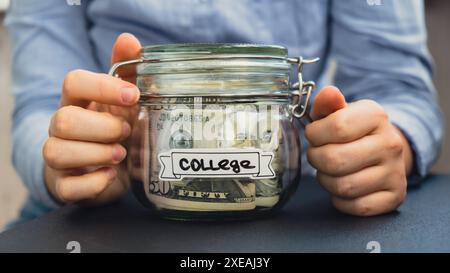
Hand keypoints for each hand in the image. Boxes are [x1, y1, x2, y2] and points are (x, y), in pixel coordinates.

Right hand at [43, 33, 140, 203]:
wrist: (104, 168)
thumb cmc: (113, 129)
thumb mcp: (122, 102)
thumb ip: (126, 73)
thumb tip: (129, 40)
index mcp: (77, 101)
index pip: (73, 82)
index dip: (102, 87)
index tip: (133, 95)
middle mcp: (61, 127)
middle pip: (63, 120)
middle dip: (102, 127)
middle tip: (127, 132)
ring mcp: (59, 157)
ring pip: (57, 152)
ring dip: (97, 153)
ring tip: (121, 153)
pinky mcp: (64, 184)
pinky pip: (67, 186)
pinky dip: (93, 183)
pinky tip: (111, 176)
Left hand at [305, 86, 412, 215]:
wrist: (384, 148)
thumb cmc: (352, 130)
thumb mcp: (339, 111)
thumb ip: (327, 103)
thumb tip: (328, 94)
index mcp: (376, 116)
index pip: (335, 127)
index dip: (315, 134)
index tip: (315, 135)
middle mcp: (390, 144)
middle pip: (335, 160)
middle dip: (316, 159)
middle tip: (318, 154)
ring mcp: (396, 172)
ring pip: (343, 186)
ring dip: (326, 180)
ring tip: (329, 170)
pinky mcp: (394, 196)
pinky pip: (356, 207)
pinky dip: (341, 200)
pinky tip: (342, 186)